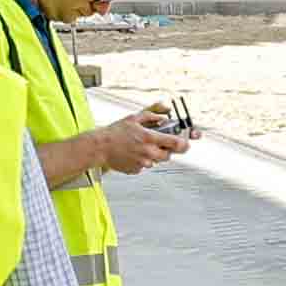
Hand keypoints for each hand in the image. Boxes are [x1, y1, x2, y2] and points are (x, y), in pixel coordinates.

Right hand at [73, 112, 196, 179]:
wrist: (100, 147)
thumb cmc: (115, 132)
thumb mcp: (134, 118)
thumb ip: (152, 115)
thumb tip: (164, 116)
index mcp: (150, 138)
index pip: (176, 144)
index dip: (184, 143)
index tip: (185, 142)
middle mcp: (148, 152)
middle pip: (168, 155)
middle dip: (166, 149)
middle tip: (157, 143)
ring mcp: (143, 163)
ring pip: (156, 161)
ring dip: (152, 155)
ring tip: (139, 147)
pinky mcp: (136, 170)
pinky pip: (145, 166)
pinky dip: (142, 160)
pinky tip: (132, 153)